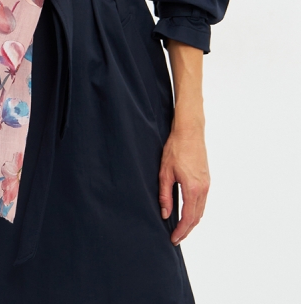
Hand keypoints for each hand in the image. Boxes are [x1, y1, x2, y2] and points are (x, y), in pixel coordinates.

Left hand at [158, 124, 209, 245]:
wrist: (189, 132)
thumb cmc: (176, 149)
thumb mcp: (165, 172)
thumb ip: (165, 195)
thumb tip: (165, 214)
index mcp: (193, 189)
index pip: (188, 218)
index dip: (181, 231)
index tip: (174, 239)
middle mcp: (203, 189)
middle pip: (197, 218)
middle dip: (187, 230)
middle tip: (176, 238)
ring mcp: (207, 184)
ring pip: (201, 210)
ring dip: (192, 222)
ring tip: (181, 228)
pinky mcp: (207, 179)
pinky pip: (203, 201)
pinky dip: (196, 211)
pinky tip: (187, 211)